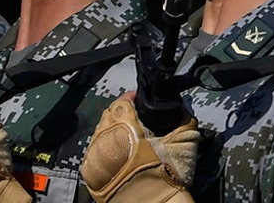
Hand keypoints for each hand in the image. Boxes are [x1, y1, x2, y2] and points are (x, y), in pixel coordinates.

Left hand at [81, 95, 198, 202]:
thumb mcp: (183, 141)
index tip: (139, 102)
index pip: (121, 101)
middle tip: (136, 122)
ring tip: (127, 140)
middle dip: (121, 115)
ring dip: (112, 132)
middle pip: (108, 116)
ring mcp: (94, 154)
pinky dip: (104, 149)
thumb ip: (182, 118)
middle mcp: (104, 135)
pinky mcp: (89, 171)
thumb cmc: (164, 174)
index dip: (131, 99)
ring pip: (99, 133)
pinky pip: (94, 151)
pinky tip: (117, 155)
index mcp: (124, 123)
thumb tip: (181, 108)